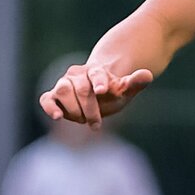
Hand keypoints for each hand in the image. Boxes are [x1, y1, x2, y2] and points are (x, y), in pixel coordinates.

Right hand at [39, 62, 153, 127]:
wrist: (97, 93)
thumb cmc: (113, 92)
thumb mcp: (126, 89)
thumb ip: (135, 82)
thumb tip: (148, 75)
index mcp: (96, 71)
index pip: (97, 75)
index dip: (100, 82)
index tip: (103, 91)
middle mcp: (77, 75)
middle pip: (80, 88)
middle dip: (90, 108)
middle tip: (97, 123)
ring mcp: (64, 84)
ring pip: (63, 91)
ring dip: (74, 109)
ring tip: (83, 119)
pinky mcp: (53, 95)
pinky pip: (46, 99)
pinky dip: (49, 107)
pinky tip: (57, 117)